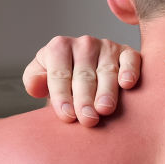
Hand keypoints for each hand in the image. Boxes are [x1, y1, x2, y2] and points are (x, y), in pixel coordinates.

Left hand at [23, 36, 140, 126]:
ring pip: (107, 71)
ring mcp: (107, 47)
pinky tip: (127, 84)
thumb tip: (37, 85)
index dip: (62, 96)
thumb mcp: (41, 78)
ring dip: (106, 91)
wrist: (85, 72)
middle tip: (87, 119)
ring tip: (104, 109)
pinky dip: (130, 70)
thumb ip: (34, 79)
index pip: (59, 74)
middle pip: (83, 75)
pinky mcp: (126, 52)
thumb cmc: (62, 81)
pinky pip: (130, 59)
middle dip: (84, 98)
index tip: (67, 116)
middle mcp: (83, 43)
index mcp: (59, 47)